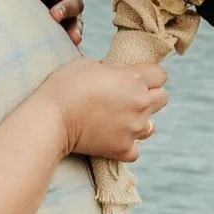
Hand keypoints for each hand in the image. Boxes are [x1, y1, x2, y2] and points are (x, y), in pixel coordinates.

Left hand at [21, 0, 84, 45]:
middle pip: (72, 1)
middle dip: (64, 8)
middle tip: (54, 15)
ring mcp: (71, 15)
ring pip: (77, 21)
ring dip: (75, 29)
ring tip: (74, 38)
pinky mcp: (67, 30)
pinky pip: (73, 38)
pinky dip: (74, 46)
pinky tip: (76, 54)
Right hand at [42, 58, 166, 162]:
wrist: (51, 118)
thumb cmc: (64, 86)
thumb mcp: (86, 64)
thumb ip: (108, 68)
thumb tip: (113, 74)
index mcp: (133, 78)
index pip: (160, 75)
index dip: (150, 75)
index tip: (137, 78)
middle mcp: (139, 103)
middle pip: (162, 98)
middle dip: (150, 97)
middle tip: (129, 99)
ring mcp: (133, 128)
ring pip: (151, 126)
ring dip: (139, 122)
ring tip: (119, 120)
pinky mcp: (123, 148)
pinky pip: (136, 150)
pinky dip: (127, 146)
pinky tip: (113, 139)